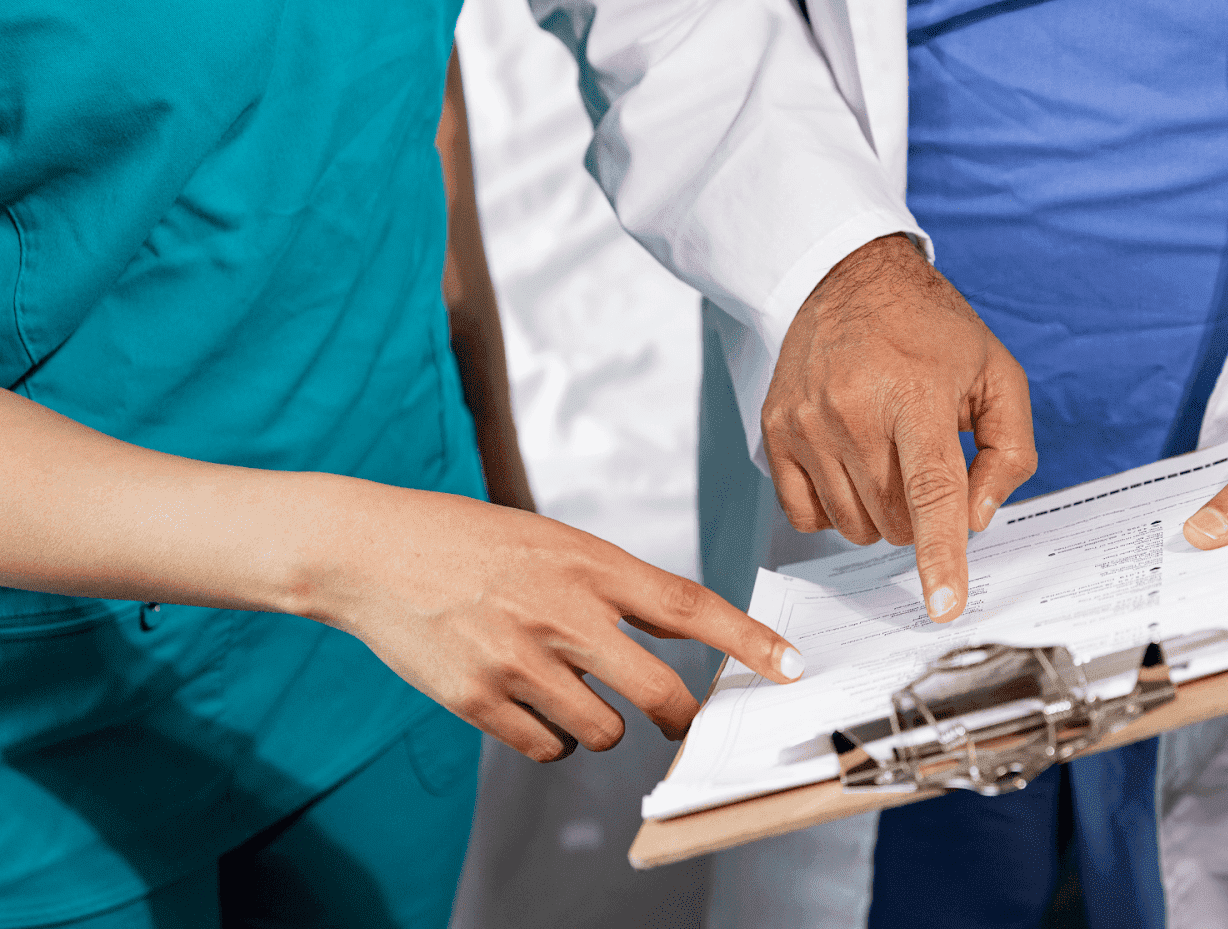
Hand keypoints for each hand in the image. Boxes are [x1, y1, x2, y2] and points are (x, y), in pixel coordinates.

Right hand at [304, 483, 804, 761]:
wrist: (373, 551)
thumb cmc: (471, 542)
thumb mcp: (553, 541)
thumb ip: (609, 587)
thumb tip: (666, 637)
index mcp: (591, 564)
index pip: (690, 606)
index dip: (748, 640)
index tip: (790, 664)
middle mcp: (563, 613)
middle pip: (659, 694)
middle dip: (680, 719)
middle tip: (680, 722)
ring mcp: (520, 662)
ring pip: (602, 731)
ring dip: (598, 724)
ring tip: (560, 686)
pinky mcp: (479, 701)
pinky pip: (548, 748)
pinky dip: (549, 738)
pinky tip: (524, 702)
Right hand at [762, 234, 1036, 621]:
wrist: (848, 279)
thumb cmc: (931, 330)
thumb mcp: (997, 375)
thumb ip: (1008, 453)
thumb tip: (978, 520)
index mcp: (916, 393)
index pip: (931, 490)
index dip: (941, 556)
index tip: (943, 607)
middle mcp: (853, 410)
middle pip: (895, 520)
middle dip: (923, 516)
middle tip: (927, 467)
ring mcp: (807, 423)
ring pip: (854, 526)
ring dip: (881, 515)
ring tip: (888, 459)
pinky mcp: (775, 432)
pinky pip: (806, 516)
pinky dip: (837, 509)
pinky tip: (851, 467)